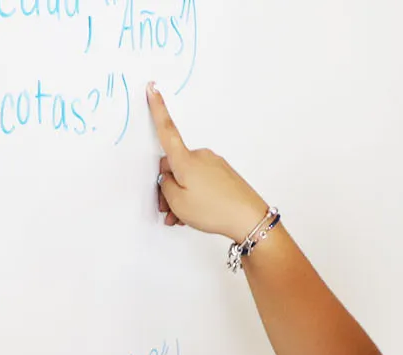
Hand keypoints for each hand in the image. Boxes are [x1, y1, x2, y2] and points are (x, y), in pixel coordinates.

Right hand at [148, 84, 270, 242]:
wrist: (249, 218)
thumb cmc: (215, 210)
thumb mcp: (178, 203)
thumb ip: (165, 186)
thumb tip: (167, 177)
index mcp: (186, 160)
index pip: (166, 129)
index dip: (157, 108)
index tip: (153, 88)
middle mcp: (200, 156)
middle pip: (173, 165)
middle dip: (168, 187)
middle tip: (169, 211)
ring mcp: (214, 164)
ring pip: (187, 176)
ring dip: (181, 196)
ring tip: (182, 218)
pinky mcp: (223, 173)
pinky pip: (201, 180)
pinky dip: (195, 195)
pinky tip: (195, 213)